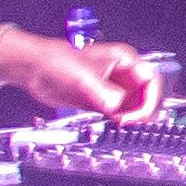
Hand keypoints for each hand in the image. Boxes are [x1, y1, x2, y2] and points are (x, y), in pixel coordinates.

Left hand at [0, 27, 166, 119]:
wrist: (33, 68)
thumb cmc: (55, 59)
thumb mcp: (82, 75)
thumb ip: (101, 91)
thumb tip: (117, 106)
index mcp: (124, 60)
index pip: (151, 80)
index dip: (150, 98)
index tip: (139, 114)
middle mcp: (121, 74)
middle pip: (146, 95)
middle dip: (143, 110)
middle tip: (131, 122)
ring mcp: (111, 88)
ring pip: (134, 106)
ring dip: (131, 118)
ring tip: (120, 125)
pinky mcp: (100, 101)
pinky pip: (118, 113)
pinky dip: (119, 122)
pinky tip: (113, 126)